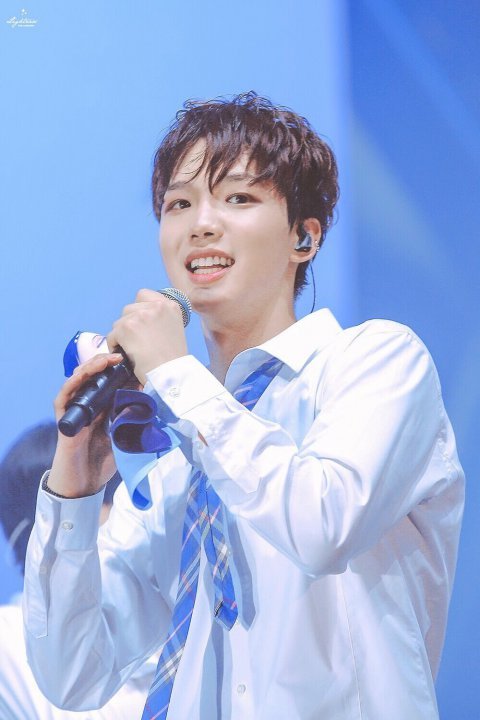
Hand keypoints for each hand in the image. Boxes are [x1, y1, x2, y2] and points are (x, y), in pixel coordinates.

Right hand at [48, 353, 122, 497]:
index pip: (109, 380)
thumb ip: (132, 416)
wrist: (85, 483)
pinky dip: (72, 383)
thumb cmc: (104, 460)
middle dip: (106, 363)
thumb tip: (148, 396)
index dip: (119, 369)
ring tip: (105, 360)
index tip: (134, 360)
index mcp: (103, 406)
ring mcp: (74, 410)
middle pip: (93, 375)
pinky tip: (82, 375)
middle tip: (121, 356)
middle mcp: (88, 404)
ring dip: (90, 368)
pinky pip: (64, 396)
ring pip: (79, 380)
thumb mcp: (124, 434)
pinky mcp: (64, 418)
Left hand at [106, 289, 187, 384]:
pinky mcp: (126, 327)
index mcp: (170, 305)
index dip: (139, 309)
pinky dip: (116, 346)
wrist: (171, 374)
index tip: (140, 323)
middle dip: (129, 324)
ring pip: (119, 322)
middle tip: (136, 341)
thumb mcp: (174, 330)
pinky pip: (112, 335)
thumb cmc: (173, 359)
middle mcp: (156, 306)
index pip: (144, 295)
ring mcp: (140, 315)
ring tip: (132, 350)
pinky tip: (126, 355)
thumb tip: (142, 322)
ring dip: (122, 335)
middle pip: (129, 308)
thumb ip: (160, 319)